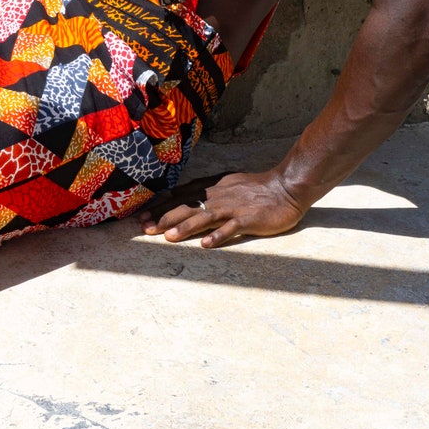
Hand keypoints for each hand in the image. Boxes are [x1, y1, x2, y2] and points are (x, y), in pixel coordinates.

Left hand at [138, 169, 306, 247]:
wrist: (285, 187)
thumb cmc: (255, 188)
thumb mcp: (227, 184)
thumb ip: (207, 191)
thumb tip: (183, 196)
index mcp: (212, 188)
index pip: (181, 196)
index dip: (161, 206)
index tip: (143, 216)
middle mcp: (219, 196)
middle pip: (188, 206)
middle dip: (165, 217)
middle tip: (145, 229)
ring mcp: (233, 207)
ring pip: (205, 217)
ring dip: (186, 227)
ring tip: (168, 238)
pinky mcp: (248, 219)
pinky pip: (232, 228)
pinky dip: (219, 236)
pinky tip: (206, 245)